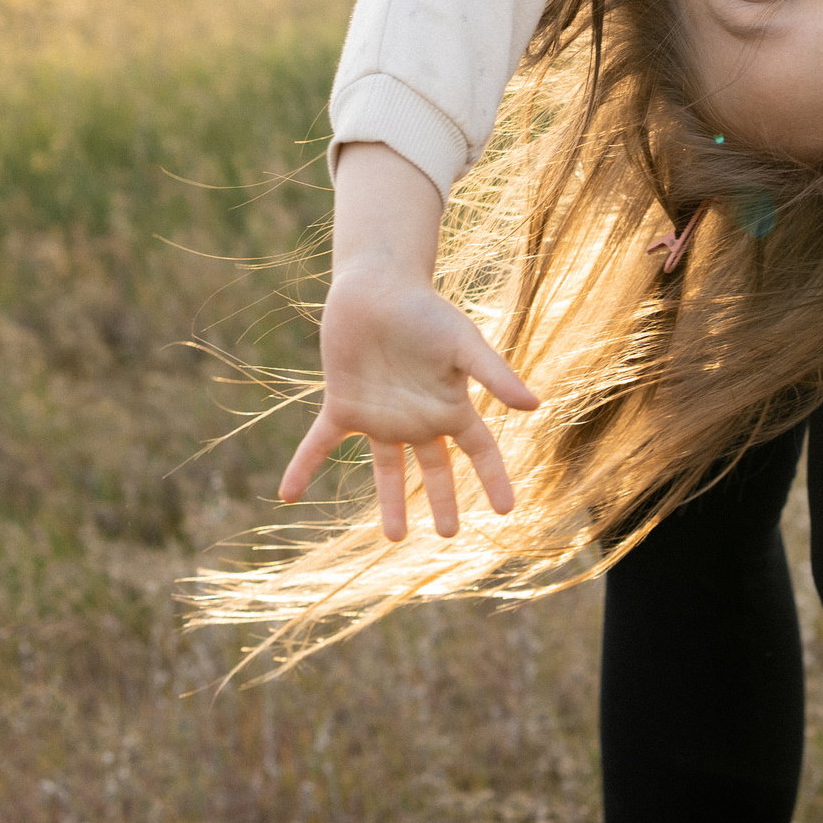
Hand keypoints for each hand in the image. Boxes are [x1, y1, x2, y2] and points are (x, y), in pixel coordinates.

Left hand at [278, 262, 539, 539]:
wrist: (376, 284)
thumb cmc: (425, 310)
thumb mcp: (463, 343)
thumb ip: (495, 374)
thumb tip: (534, 406)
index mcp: (450, 405)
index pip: (479, 450)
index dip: (494, 479)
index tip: (505, 510)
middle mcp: (417, 416)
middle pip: (434, 469)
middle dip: (442, 500)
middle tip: (447, 533)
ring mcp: (380, 414)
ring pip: (386, 468)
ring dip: (389, 501)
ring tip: (394, 537)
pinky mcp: (343, 404)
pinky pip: (321, 443)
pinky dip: (304, 467)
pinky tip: (288, 494)